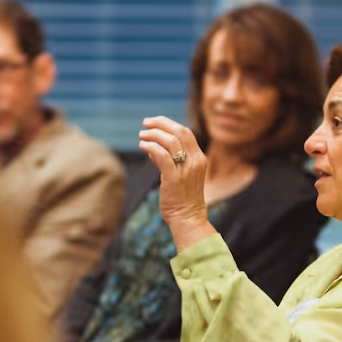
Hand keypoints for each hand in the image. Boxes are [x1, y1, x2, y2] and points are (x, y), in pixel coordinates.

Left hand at [139, 116, 212, 252]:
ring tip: (141, 135)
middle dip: (161, 123)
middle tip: (146, 123)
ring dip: (153, 135)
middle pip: (179, 131)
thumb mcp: (179, 176)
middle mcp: (195, 161)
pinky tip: (142, 146)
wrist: (188, 219)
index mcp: (200, 158)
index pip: (186, 132)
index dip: (169, 124)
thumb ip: (168, 161)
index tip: (155, 123)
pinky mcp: (174, 178)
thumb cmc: (182, 199)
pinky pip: (162, 155)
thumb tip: (152, 148)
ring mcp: (186, 169)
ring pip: (170, 141)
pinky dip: (151, 147)